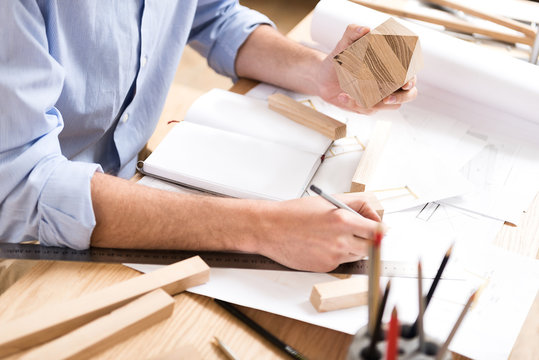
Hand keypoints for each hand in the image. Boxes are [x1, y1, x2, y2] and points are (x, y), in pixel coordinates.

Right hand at [257, 192, 382, 271]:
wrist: (271, 229)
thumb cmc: (294, 214)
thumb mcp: (327, 200)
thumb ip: (354, 204)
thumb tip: (372, 214)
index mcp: (343, 219)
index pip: (377, 230)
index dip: (380, 230)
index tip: (379, 229)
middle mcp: (341, 240)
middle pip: (371, 247)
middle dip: (368, 240)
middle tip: (359, 233)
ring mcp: (333, 256)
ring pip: (357, 255)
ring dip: (352, 247)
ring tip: (334, 236)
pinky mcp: (326, 266)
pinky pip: (341, 262)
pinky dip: (337, 255)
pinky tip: (322, 245)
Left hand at [316, 24, 417, 114]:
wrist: (324, 76)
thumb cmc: (340, 58)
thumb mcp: (344, 44)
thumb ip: (353, 33)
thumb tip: (364, 29)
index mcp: (393, 65)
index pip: (410, 73)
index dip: (411, 79)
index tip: (405, 84)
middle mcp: (391, 81)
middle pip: (409, 95)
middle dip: (401, 98)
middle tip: (386, 98)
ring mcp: (381, 95)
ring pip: (387, 106)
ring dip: (373, 103)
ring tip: (353, 96)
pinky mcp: (368, 105)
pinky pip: (367, 108)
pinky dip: (354, 103)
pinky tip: (343, 96)